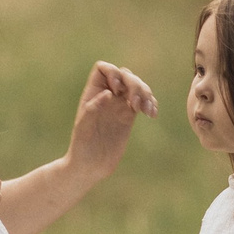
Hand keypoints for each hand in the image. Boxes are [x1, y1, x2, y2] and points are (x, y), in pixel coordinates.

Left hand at [63, 62, 156, 183]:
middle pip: (125, 75)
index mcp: (92, 93)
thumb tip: (108, 93)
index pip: (103, 68)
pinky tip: (152, 114)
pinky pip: (144, 102)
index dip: (113, 74)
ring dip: (146, 94)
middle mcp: (107, 95)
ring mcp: (119, 105)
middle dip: (135, 84)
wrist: (90, 165)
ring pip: (137, 86)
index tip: (115, 91)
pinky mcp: (130, 116)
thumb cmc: (82, 146)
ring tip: (147, 111)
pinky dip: (151, 104)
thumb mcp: (83, 127)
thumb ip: (93, 108)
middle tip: (135, 105)